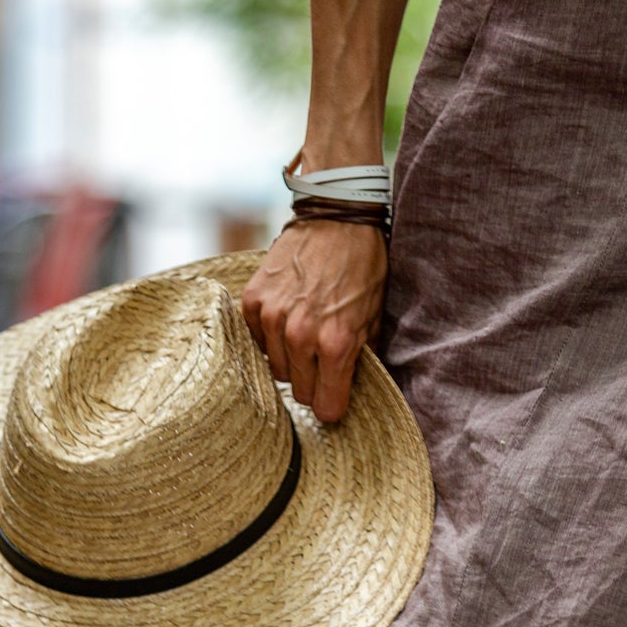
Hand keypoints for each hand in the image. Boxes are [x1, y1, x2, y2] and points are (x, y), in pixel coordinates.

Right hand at [242, 221, 388, 423]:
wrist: (336, 218)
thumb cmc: (362, 268)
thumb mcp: (374, 318)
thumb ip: (358, 359)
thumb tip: (344, 389)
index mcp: (336, 344)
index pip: (326, 408)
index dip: (332, 405)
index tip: (333, 398)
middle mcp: (300, 336)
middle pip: (299, 393)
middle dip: (313, 384)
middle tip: (322, 363)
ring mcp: (272, 318)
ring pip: (277, 370)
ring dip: (291, 360)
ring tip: (305, 335)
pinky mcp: (253, 301)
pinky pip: (257, 342)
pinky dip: (270, 337)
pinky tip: (287, 317)